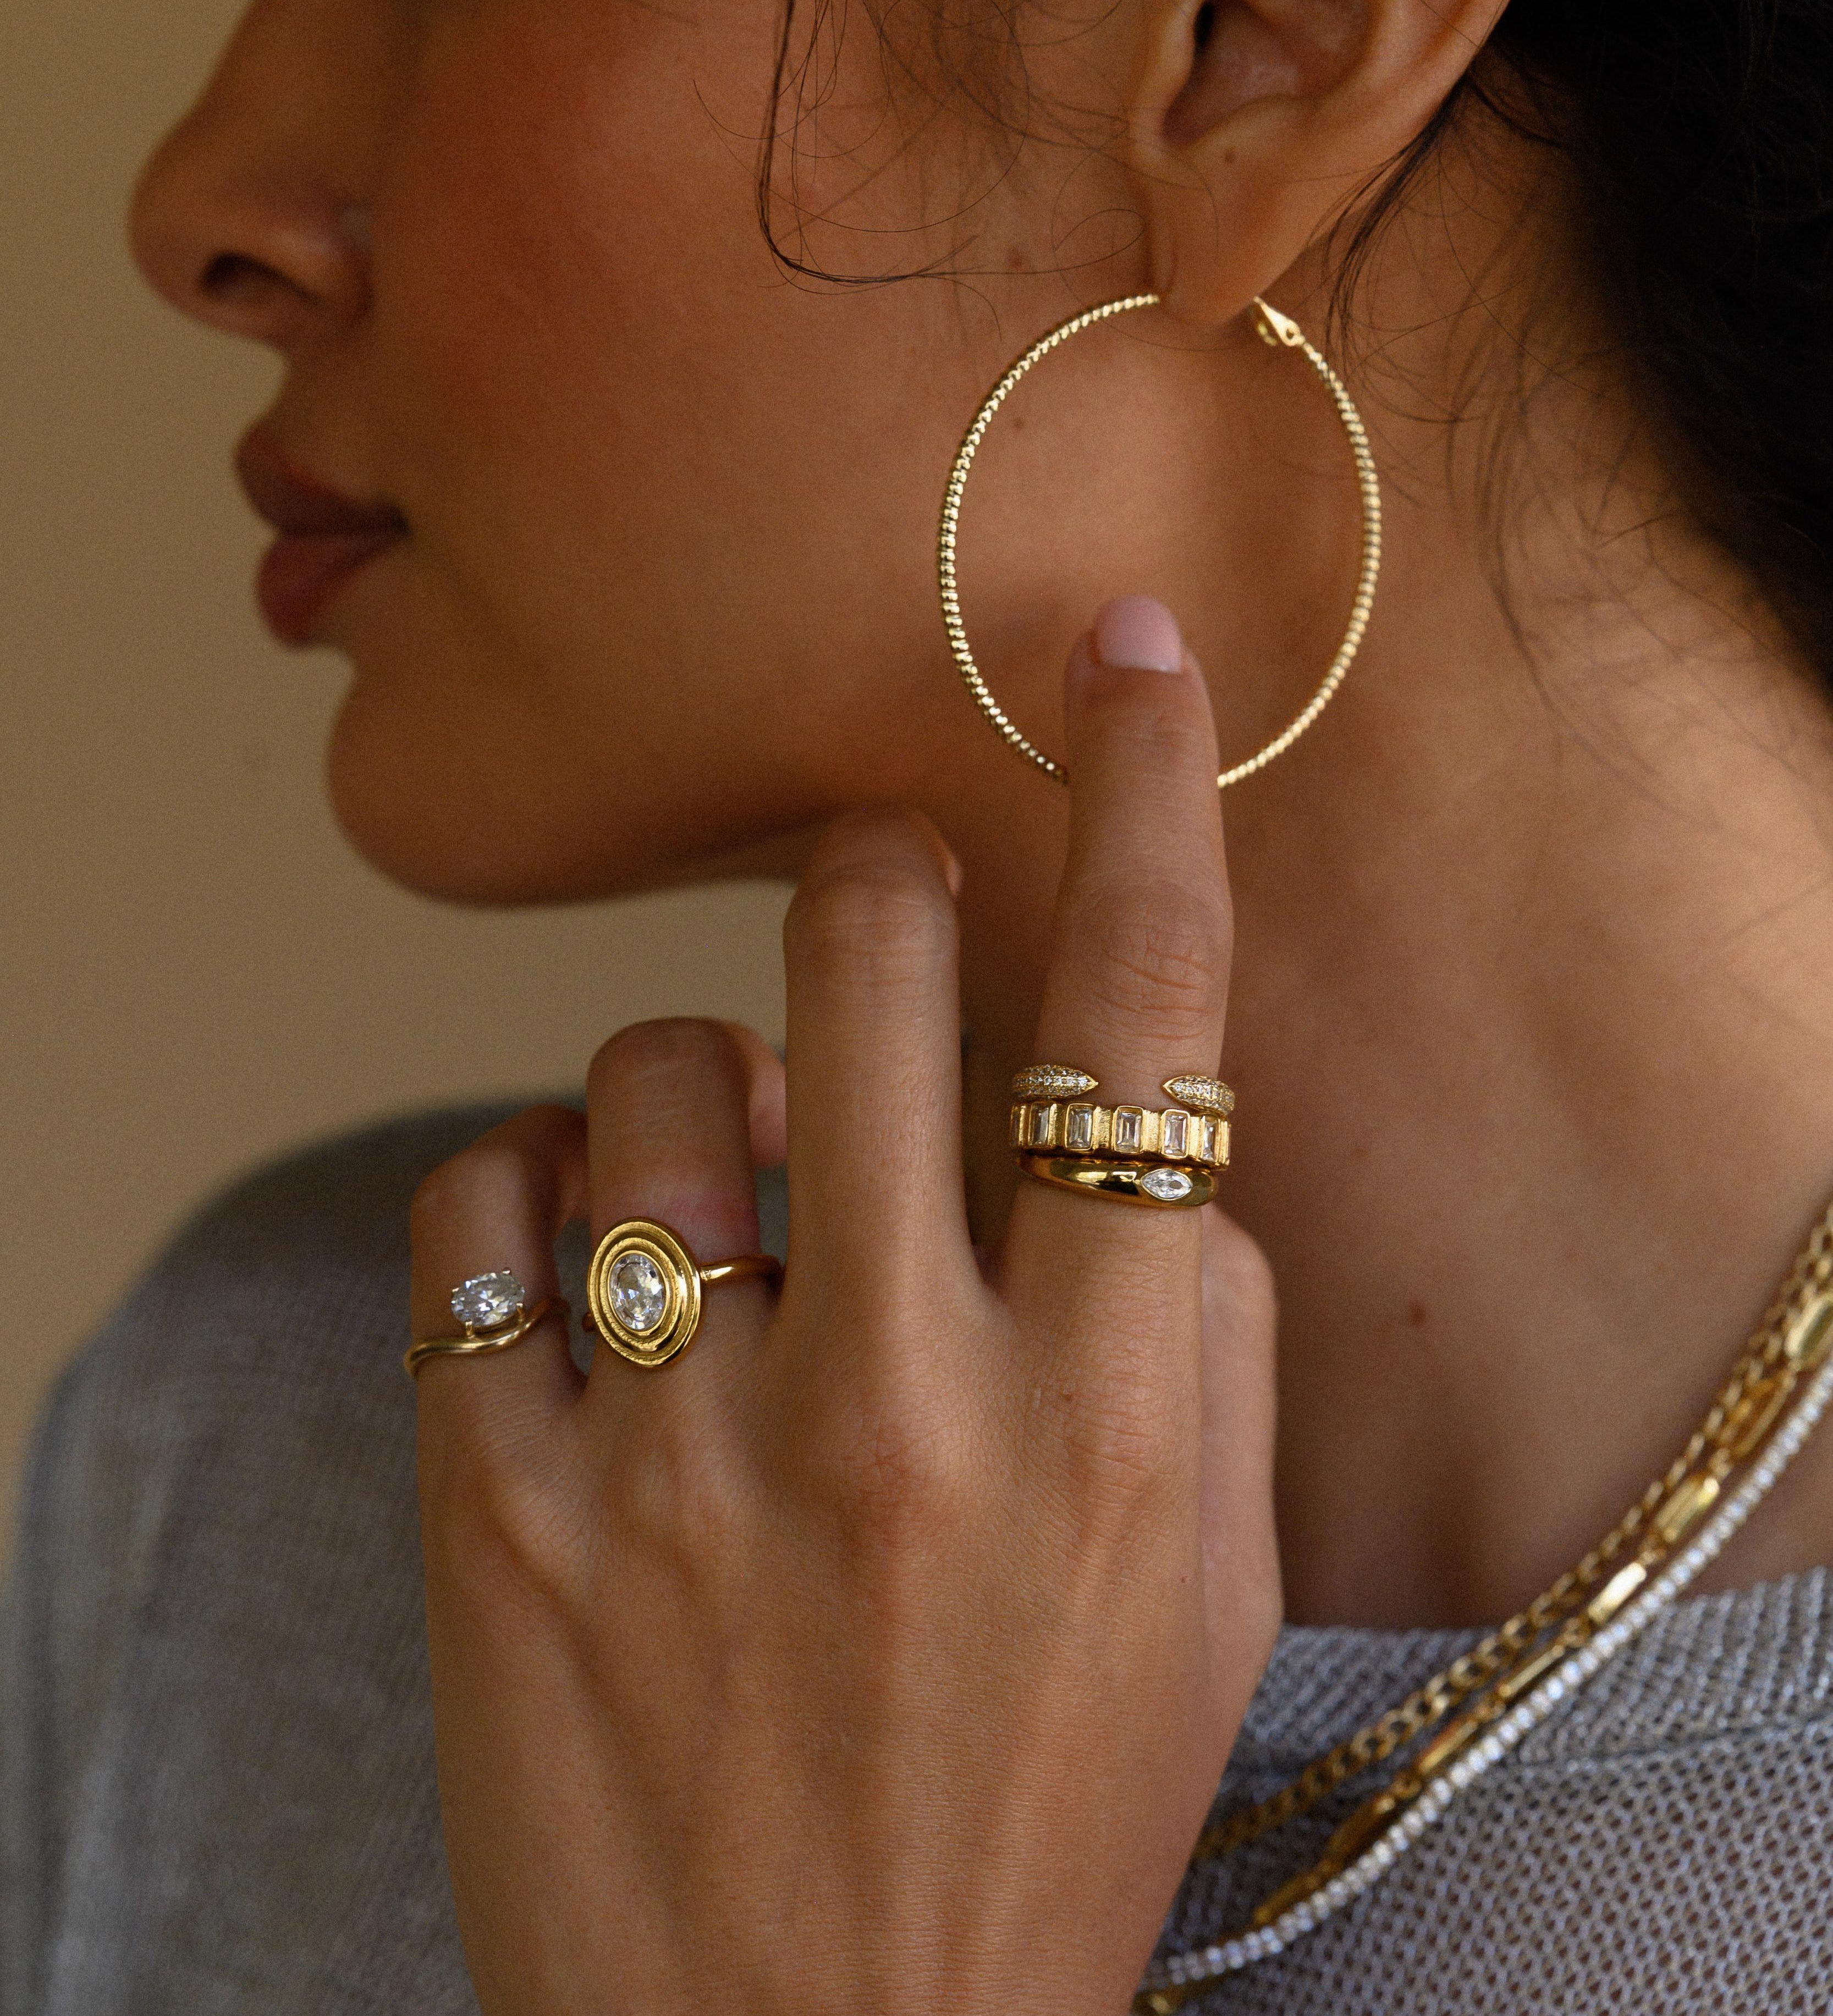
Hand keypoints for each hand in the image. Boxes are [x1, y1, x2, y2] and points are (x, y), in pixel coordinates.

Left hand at [408, 600, 1279, 2015]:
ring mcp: (673, 1458)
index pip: (1146, 1030)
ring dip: (694, 1092)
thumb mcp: (1208, 1585)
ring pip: (646, 1076)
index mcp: (1105, 1424)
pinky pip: (471, 1208)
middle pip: (864, 971)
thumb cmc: (1033, 1814)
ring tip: (722, 1204)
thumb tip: (1114, 1122)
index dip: (1146, 802)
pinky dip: (525, 1198)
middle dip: (870, 888)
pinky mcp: (491, 1514)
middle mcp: (895, 1409)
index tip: (1126, 659)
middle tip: (870, 910)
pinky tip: (580, 1280)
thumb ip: (1201, 1326)